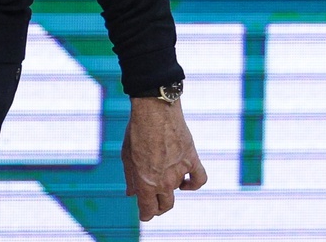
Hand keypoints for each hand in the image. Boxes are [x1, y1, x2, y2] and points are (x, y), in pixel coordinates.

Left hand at [122, 97, 206, 220]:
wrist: (155, 109)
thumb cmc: (136, 130)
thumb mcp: (126, 155)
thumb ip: (130, 177)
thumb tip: (131, 194)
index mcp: (146, 181)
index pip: (148, 209)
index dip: (145, 215)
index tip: (144, 215)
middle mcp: (165, 181)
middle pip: (165, 205)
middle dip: (158, 208)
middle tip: (153, 204)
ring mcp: (180, 171)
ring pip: (178, 192)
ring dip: (170, 192)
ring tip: (163, 186)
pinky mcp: (192, 160)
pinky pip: (199, 179)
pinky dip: (193, 184)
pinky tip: (186, 184)